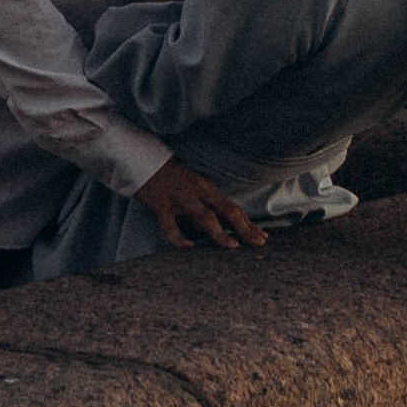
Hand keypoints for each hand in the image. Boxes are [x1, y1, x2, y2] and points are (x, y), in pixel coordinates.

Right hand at [139, 157, 267, 250]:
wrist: (143, 160)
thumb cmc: (171, 177)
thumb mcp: (195, 187)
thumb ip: (208, 204)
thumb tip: (224, 224)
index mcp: (208, 189)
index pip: (233, 208)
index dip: (249, 224)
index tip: (262, 237)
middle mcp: (198, 193)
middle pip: (227, 211)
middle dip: (244, 228)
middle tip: (259, 242)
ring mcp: (181, 198)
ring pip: (204, 217)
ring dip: (220, 232)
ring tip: (232, 246)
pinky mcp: (162, 204)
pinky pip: (171, 224)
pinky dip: (179, 237)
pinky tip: (188, 246)